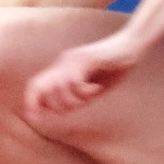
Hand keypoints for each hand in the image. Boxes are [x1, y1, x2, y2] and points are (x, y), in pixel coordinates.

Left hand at [24, 34, 143, 119]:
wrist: (132, 45)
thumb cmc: (114, 68)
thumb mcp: (91, 86)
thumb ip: (76, 96)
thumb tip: (59, 110)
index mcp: (61, 67)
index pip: (35, 85)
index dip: (31, 102)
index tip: (34, 118)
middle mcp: (63, 61)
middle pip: (40, 88)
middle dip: (54, 105)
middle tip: (78, 106)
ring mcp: (73, 59)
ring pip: (59, 88)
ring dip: (74, 100)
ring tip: (91, 96)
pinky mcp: (86, 58)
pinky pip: (75, 82)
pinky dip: (84, 92)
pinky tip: (96, 89)